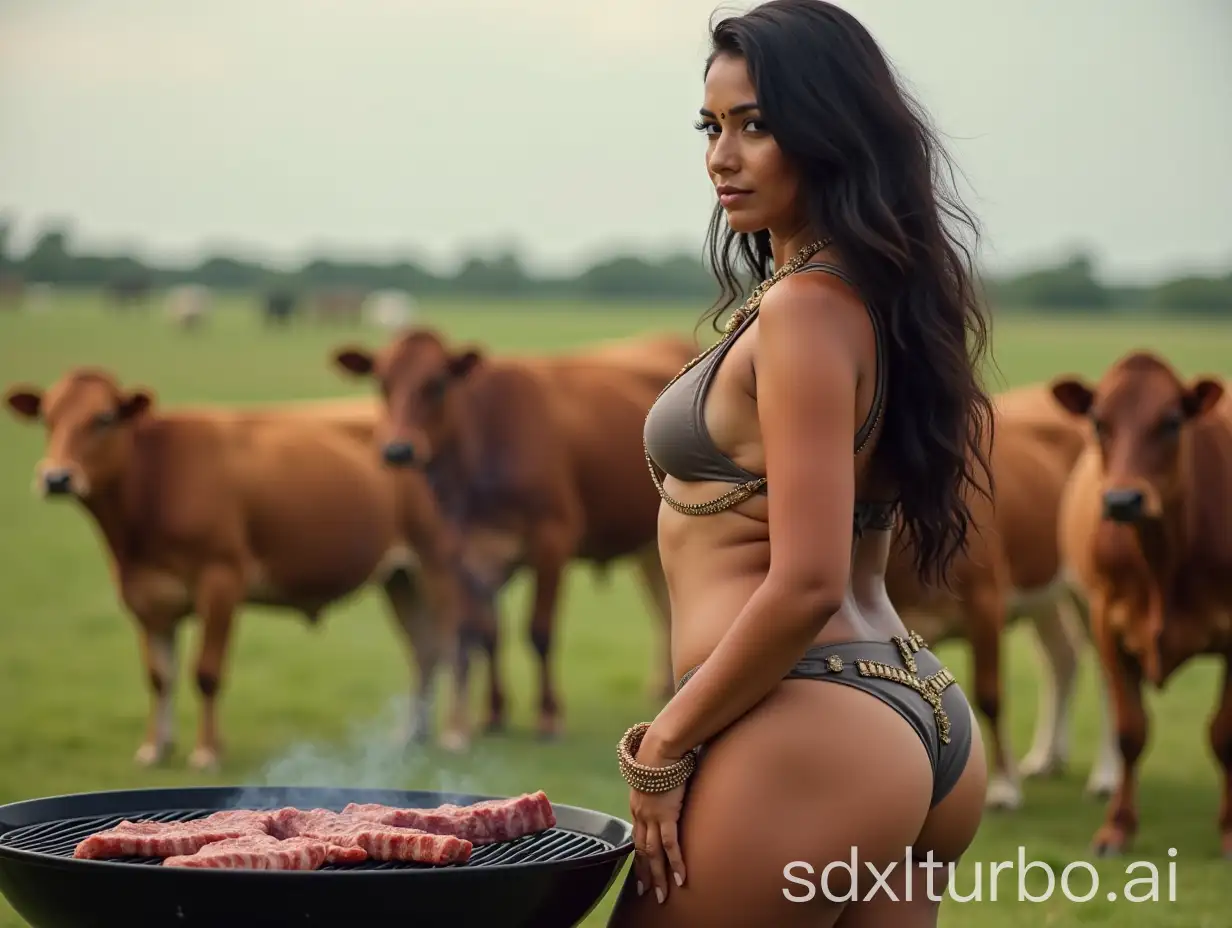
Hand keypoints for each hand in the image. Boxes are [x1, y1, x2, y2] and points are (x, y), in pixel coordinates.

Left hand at [628, 736, 687, 903]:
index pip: (637, 836)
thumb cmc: (661, 753)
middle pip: (641, 850)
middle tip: (646, 892)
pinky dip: (675, 863)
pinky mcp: (666, 814)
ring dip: (658, 875)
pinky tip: (681, 878)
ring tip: (663, 894)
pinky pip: (670, 845)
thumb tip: (670, 780)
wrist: (661, 746)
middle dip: (644, 873)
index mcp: (637, 804)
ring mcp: (652, 816)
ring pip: (653, 853)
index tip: (641, 869)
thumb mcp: (656, 773)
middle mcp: (641, 814)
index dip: (638, 855)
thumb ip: (660, 782)